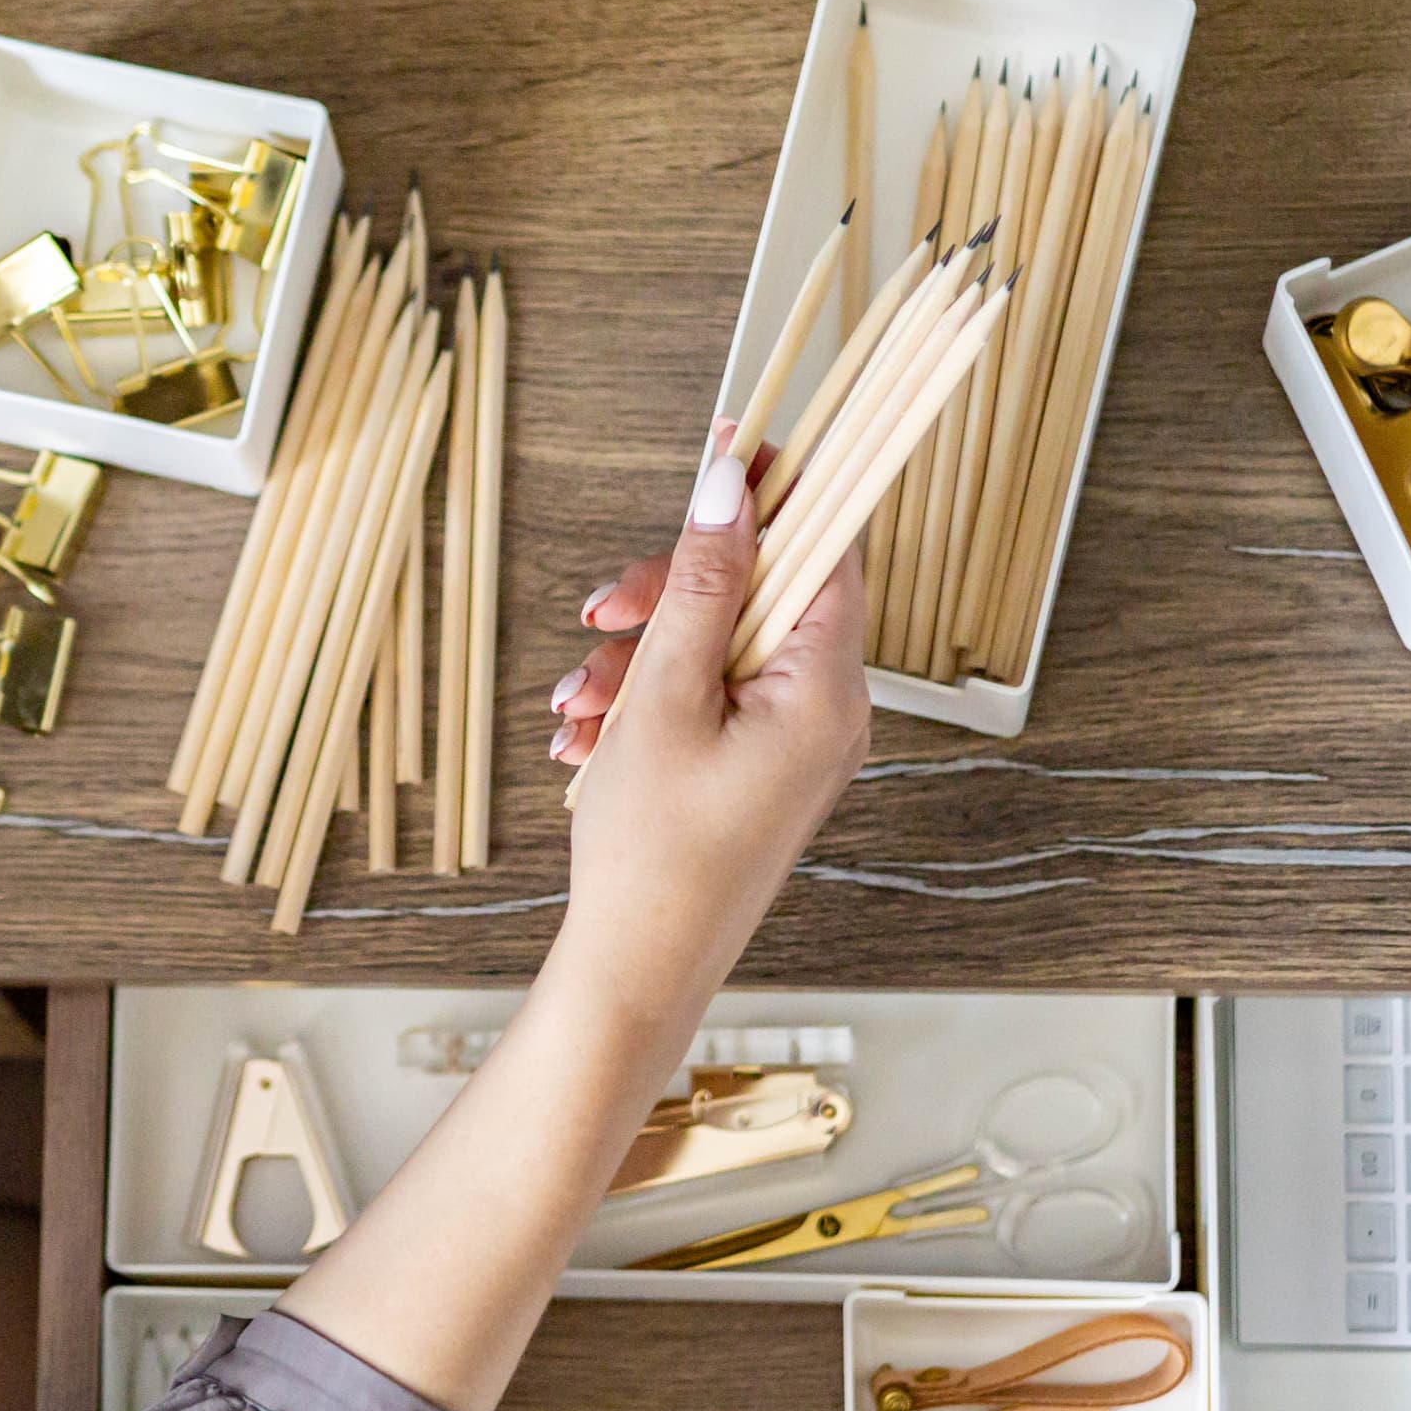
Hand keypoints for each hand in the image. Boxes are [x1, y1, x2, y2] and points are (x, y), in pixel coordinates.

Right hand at [273, 429, 864, 1410]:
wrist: (635, 974)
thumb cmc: (652, 853)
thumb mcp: (665, 696)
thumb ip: (698, 582)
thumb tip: (730, 481)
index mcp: (828, 688)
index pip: (832, 544)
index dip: (783, 484)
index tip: (731, 436)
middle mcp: (829, 711)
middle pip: (763, 593)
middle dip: (670, 593)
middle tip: (600, 613)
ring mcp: (795, 745)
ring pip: (721, 646)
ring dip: (642, 655)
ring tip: (577, 704)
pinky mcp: (757, 771)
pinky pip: (708, 699)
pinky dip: (648, 702)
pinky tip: (590, 738)